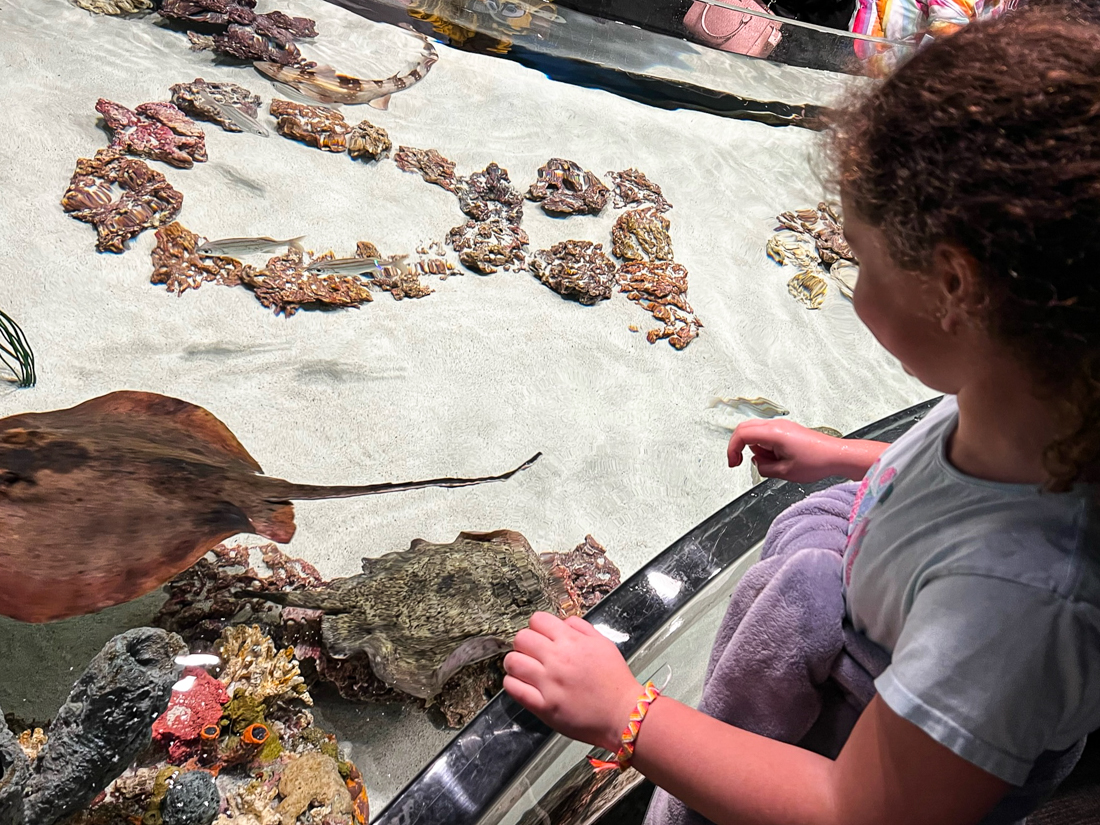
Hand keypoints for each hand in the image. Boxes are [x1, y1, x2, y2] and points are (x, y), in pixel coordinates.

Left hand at [504, 612, 642, 751]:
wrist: (623, 714)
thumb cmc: (615, 680)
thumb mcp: (604, 644)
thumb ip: (582, 628)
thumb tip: (563, 622)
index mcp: (572, 641)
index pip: (537, 620)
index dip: (537, 627)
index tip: (540, 636)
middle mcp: (557, 658)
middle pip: (521, 638)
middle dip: (524, 643)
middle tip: (531, 653)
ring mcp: (548, 682)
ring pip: (512, 661)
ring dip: (515, 663)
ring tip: (523, 669)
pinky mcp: (543, 706)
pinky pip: (514, 688)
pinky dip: (512, 683)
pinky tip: (521, 684)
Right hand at [727, 419, 850, 481]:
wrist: (836, 456)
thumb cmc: (816, 462)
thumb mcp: (784, 472)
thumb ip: (763, 467)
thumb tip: (757, 462)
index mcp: (773, 433)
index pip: (742, 434)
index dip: (732, 449)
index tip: (733, 463)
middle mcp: (776, 425)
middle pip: (745, 429)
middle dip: (739, 446)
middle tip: (738, 463)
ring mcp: (782, 426)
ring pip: (755, 432)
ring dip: (756, 448)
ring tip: (773, 463)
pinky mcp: (787, 430)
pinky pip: (767, 435)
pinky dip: (765, 447)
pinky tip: (779, 458)